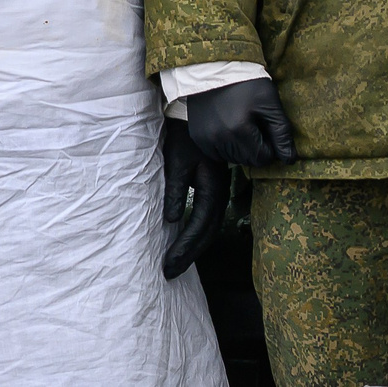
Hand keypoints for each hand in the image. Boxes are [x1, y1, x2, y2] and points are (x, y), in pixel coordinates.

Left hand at [160, 117, 231, 279]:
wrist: (197, 113)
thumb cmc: (184, 135)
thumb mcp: (177, 161)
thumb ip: (176, 190)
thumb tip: (172, 220)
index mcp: (212, 187)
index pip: (199, 226)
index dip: (184, 248)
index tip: (168, 265)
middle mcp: (219, 193)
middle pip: (207, 233)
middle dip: (189, 254)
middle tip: (169, 273)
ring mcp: (218, 191)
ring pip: (209, 227)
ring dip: (193, 247)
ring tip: (175, 264)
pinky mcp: (212, 188)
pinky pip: (206, 218)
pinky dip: (195, 234)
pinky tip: (184, 241)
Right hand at [183, 77, 297, 168]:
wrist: (217, 68)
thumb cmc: (248, 83)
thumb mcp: (270, 103)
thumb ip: (281, 133)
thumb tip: (290, 160)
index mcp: (239, 130)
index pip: (262, 158)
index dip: (270, 147)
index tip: (267, 129)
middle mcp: (219, 138)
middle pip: (247, 160)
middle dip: (256, 148)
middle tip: (254, 124)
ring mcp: (206, 139)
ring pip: (233, 158)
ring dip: (241, 148)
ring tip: (241, 123)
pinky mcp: (198, 137)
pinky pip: (217, 154)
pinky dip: (226, 145)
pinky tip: (228, 127)